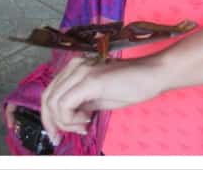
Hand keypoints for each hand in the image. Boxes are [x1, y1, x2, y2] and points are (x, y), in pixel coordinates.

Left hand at [39, 55, 163, 141]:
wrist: (155, 74)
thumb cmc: (134, 84)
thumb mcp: (100, 97)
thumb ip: (82, 103)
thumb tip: (68, 118)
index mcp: (77, 68)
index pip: (51, 93)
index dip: (49, 116)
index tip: (57, 133)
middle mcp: (76, 66)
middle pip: (47, 98)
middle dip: (51, 122)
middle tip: (60, 136)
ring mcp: (82, 71)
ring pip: (53, 102)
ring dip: (64, 121)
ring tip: (83, 125)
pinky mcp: (90, 80)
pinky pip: (64, 105)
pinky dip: (70, 119)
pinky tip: (87, 120)